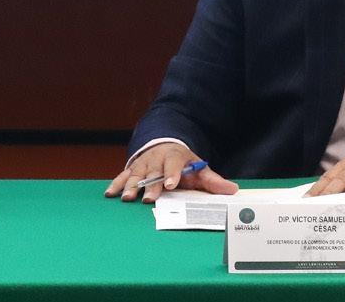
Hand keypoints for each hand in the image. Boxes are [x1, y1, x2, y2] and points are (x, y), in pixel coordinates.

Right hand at [104, 141, 236, 203]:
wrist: (163, 145)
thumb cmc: (182, 162)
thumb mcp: (198, 168)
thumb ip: (213, 180)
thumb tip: (233, 190)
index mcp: (174, 157)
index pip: (174, 164)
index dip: (172, 174)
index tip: (171, 184)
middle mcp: (156, 160)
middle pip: (153, 173)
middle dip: (151, 186)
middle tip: (149, 198)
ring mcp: (142, 164)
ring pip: (136, 175)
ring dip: (131, 186)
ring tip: (128, 198)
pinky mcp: (132, 169)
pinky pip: (123, 176)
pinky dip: (116, 184)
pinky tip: (110, 194)